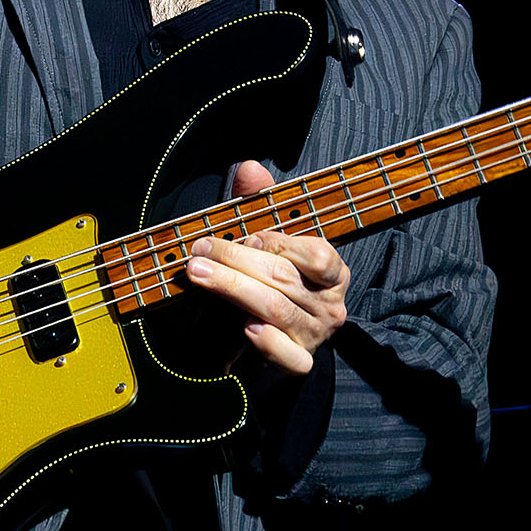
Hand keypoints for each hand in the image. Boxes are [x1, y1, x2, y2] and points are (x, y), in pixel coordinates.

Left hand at [185, 160, 349, 373]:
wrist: (273, 343)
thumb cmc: (271, 283)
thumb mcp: (267, 241)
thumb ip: (260, 203)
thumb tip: (249, 168)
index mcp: (332, 271)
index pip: (316, 253)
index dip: (278, 243)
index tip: (243, 235)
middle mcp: (329, 304)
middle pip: (284, 278)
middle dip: (237, 261)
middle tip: (199, 253)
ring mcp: (316, 334)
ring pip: (276, 309)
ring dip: (234, 290)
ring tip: (201, 276)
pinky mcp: (300, 361)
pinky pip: (289, 356)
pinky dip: (267, 342)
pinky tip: (246, 328)